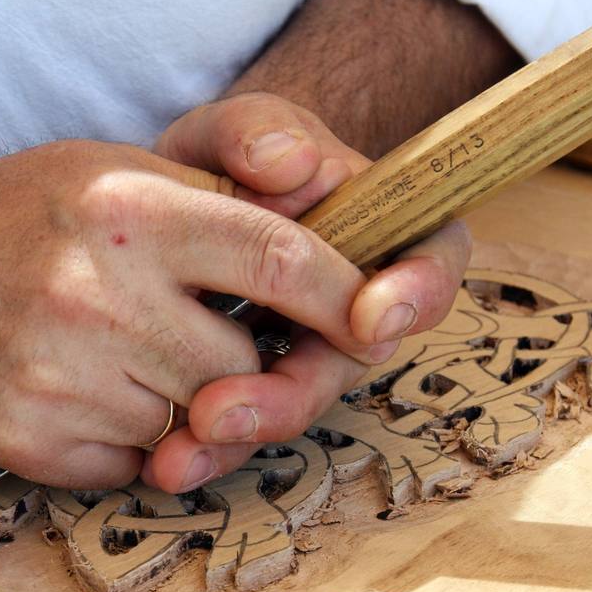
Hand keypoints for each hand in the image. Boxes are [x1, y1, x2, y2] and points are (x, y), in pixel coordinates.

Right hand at [0, 139, 382, 489]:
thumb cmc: (19, 217)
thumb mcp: (115, 168)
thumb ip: (219, 196)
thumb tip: (320, 241)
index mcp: (129, 208)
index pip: (279, 260)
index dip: (343, 297)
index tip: (370, 318)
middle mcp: (96, 291)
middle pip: (242, 367)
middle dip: (241, 364)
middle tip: (194, 335)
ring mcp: (59, 374)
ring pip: (191, 424)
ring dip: (178, 403)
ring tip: (120, 355)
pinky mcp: (30, 440)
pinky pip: (134, 465)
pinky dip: (129, 440)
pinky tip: (85, 392)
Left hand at [140, 92, 470, 492]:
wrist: (159, 209)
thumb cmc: (218, 162)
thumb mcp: (235, 128)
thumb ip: (256, 128)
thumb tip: (287, 163)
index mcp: (382, 234)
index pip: (432, 262)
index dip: (415, 293)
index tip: (368, 316)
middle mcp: (352, 308)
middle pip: (348, 364)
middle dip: (291, 395)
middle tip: (226, 411)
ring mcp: (302, 355)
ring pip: (288, 408)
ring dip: (239, 436)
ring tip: (178, 455)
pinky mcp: (249, 389)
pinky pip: (238, 428)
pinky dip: (200, 447)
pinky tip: (160, 463)